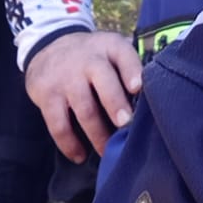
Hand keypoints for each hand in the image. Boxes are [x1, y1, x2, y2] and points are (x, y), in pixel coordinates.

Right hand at [25, 29, 143, 161]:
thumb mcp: (110, 51)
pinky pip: (58, 124)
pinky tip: (80, 156)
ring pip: (84, 108)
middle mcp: (87, 59)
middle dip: (116, 104)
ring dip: (98, 133)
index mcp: (109, 47)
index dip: (131, 70)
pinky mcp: (47, 95)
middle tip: (126, 124)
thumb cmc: (93, 57)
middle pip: (103, 81)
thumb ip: (129, 68)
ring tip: (108, 151)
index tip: (138, 87)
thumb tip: (155, 99)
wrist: (50, 47)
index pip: (122, 54)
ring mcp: (66, 77)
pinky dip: (69, 143)